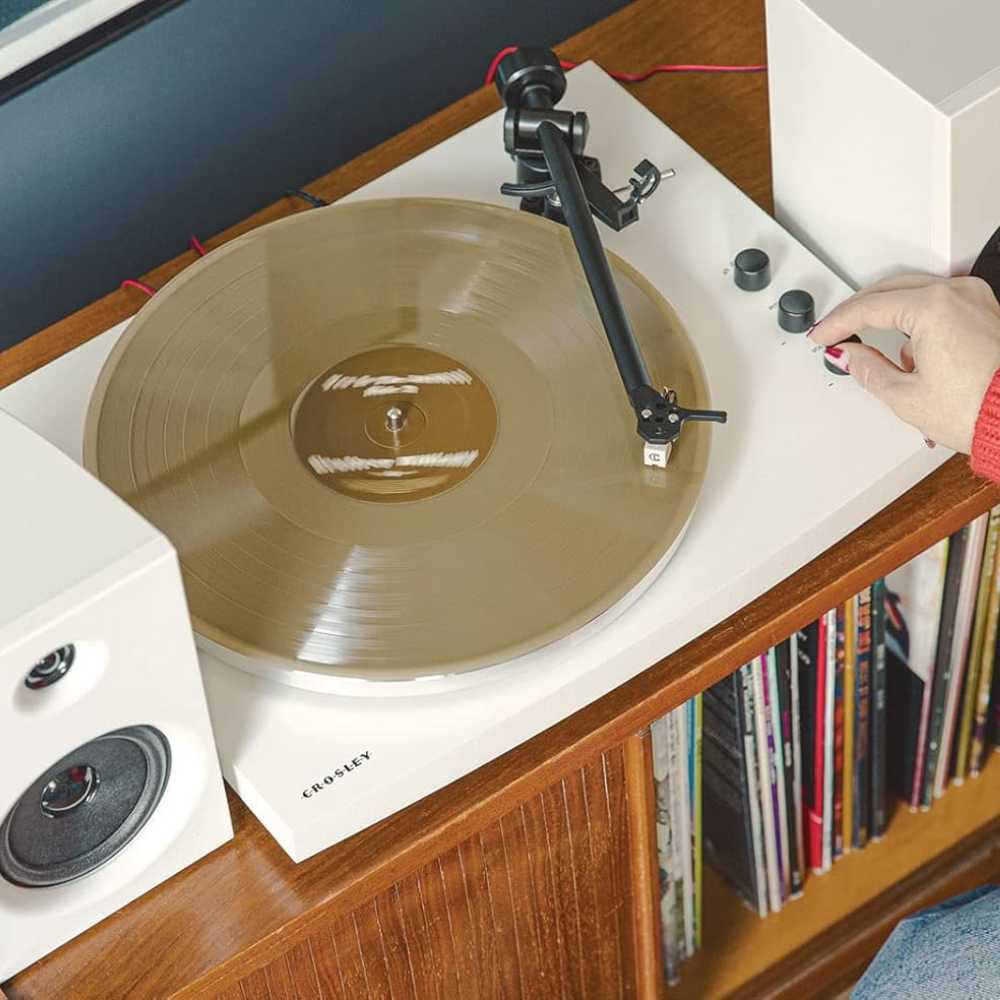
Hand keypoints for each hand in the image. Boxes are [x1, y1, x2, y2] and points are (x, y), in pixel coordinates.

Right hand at [809, 275, 999, 452]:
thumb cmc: (979, 409)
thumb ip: (867, 369)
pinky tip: (908, 347)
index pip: (869, 307)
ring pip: (914, 292)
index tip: (821, 336)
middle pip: (890, 290)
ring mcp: (976, 299)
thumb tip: (849, 355)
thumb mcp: (905, 396)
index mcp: (934, 307)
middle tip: (835, 331)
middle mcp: (958, 294)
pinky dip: (916, 318)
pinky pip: (940, 302)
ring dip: (888, 313)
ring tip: (869, 342)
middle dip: (858, 311)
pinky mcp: (986, 311)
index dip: (837, 323)